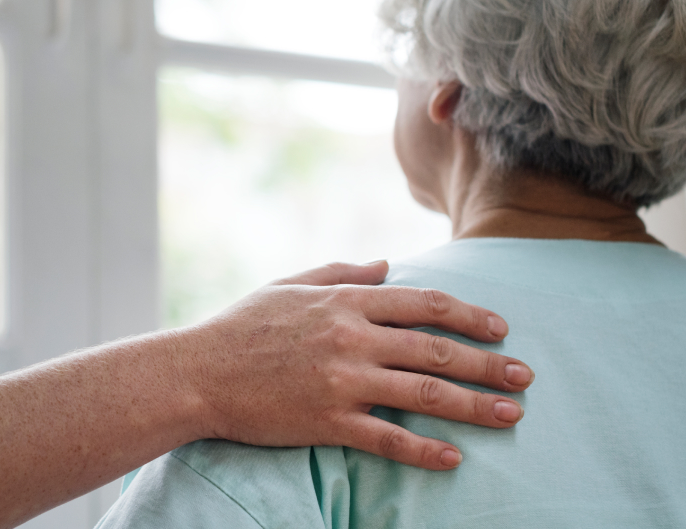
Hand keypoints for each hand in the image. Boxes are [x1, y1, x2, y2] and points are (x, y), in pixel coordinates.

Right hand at [178, 260, 533, 469]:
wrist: (197, 371)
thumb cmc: (240, 326)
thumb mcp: (289, 285)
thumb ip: (341, 272)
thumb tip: (387, 264)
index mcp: (344, 301)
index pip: (423, 303)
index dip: (469, 314)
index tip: (499, 327)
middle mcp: (350, 337)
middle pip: (436, 348)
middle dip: (488, 363)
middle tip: (525, 375)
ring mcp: (341, 381)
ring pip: (424, 392)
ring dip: (475, 405)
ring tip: (512, 414)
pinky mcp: (328, 420)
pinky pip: (387, 437)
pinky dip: (424, 450)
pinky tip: (453, 458)